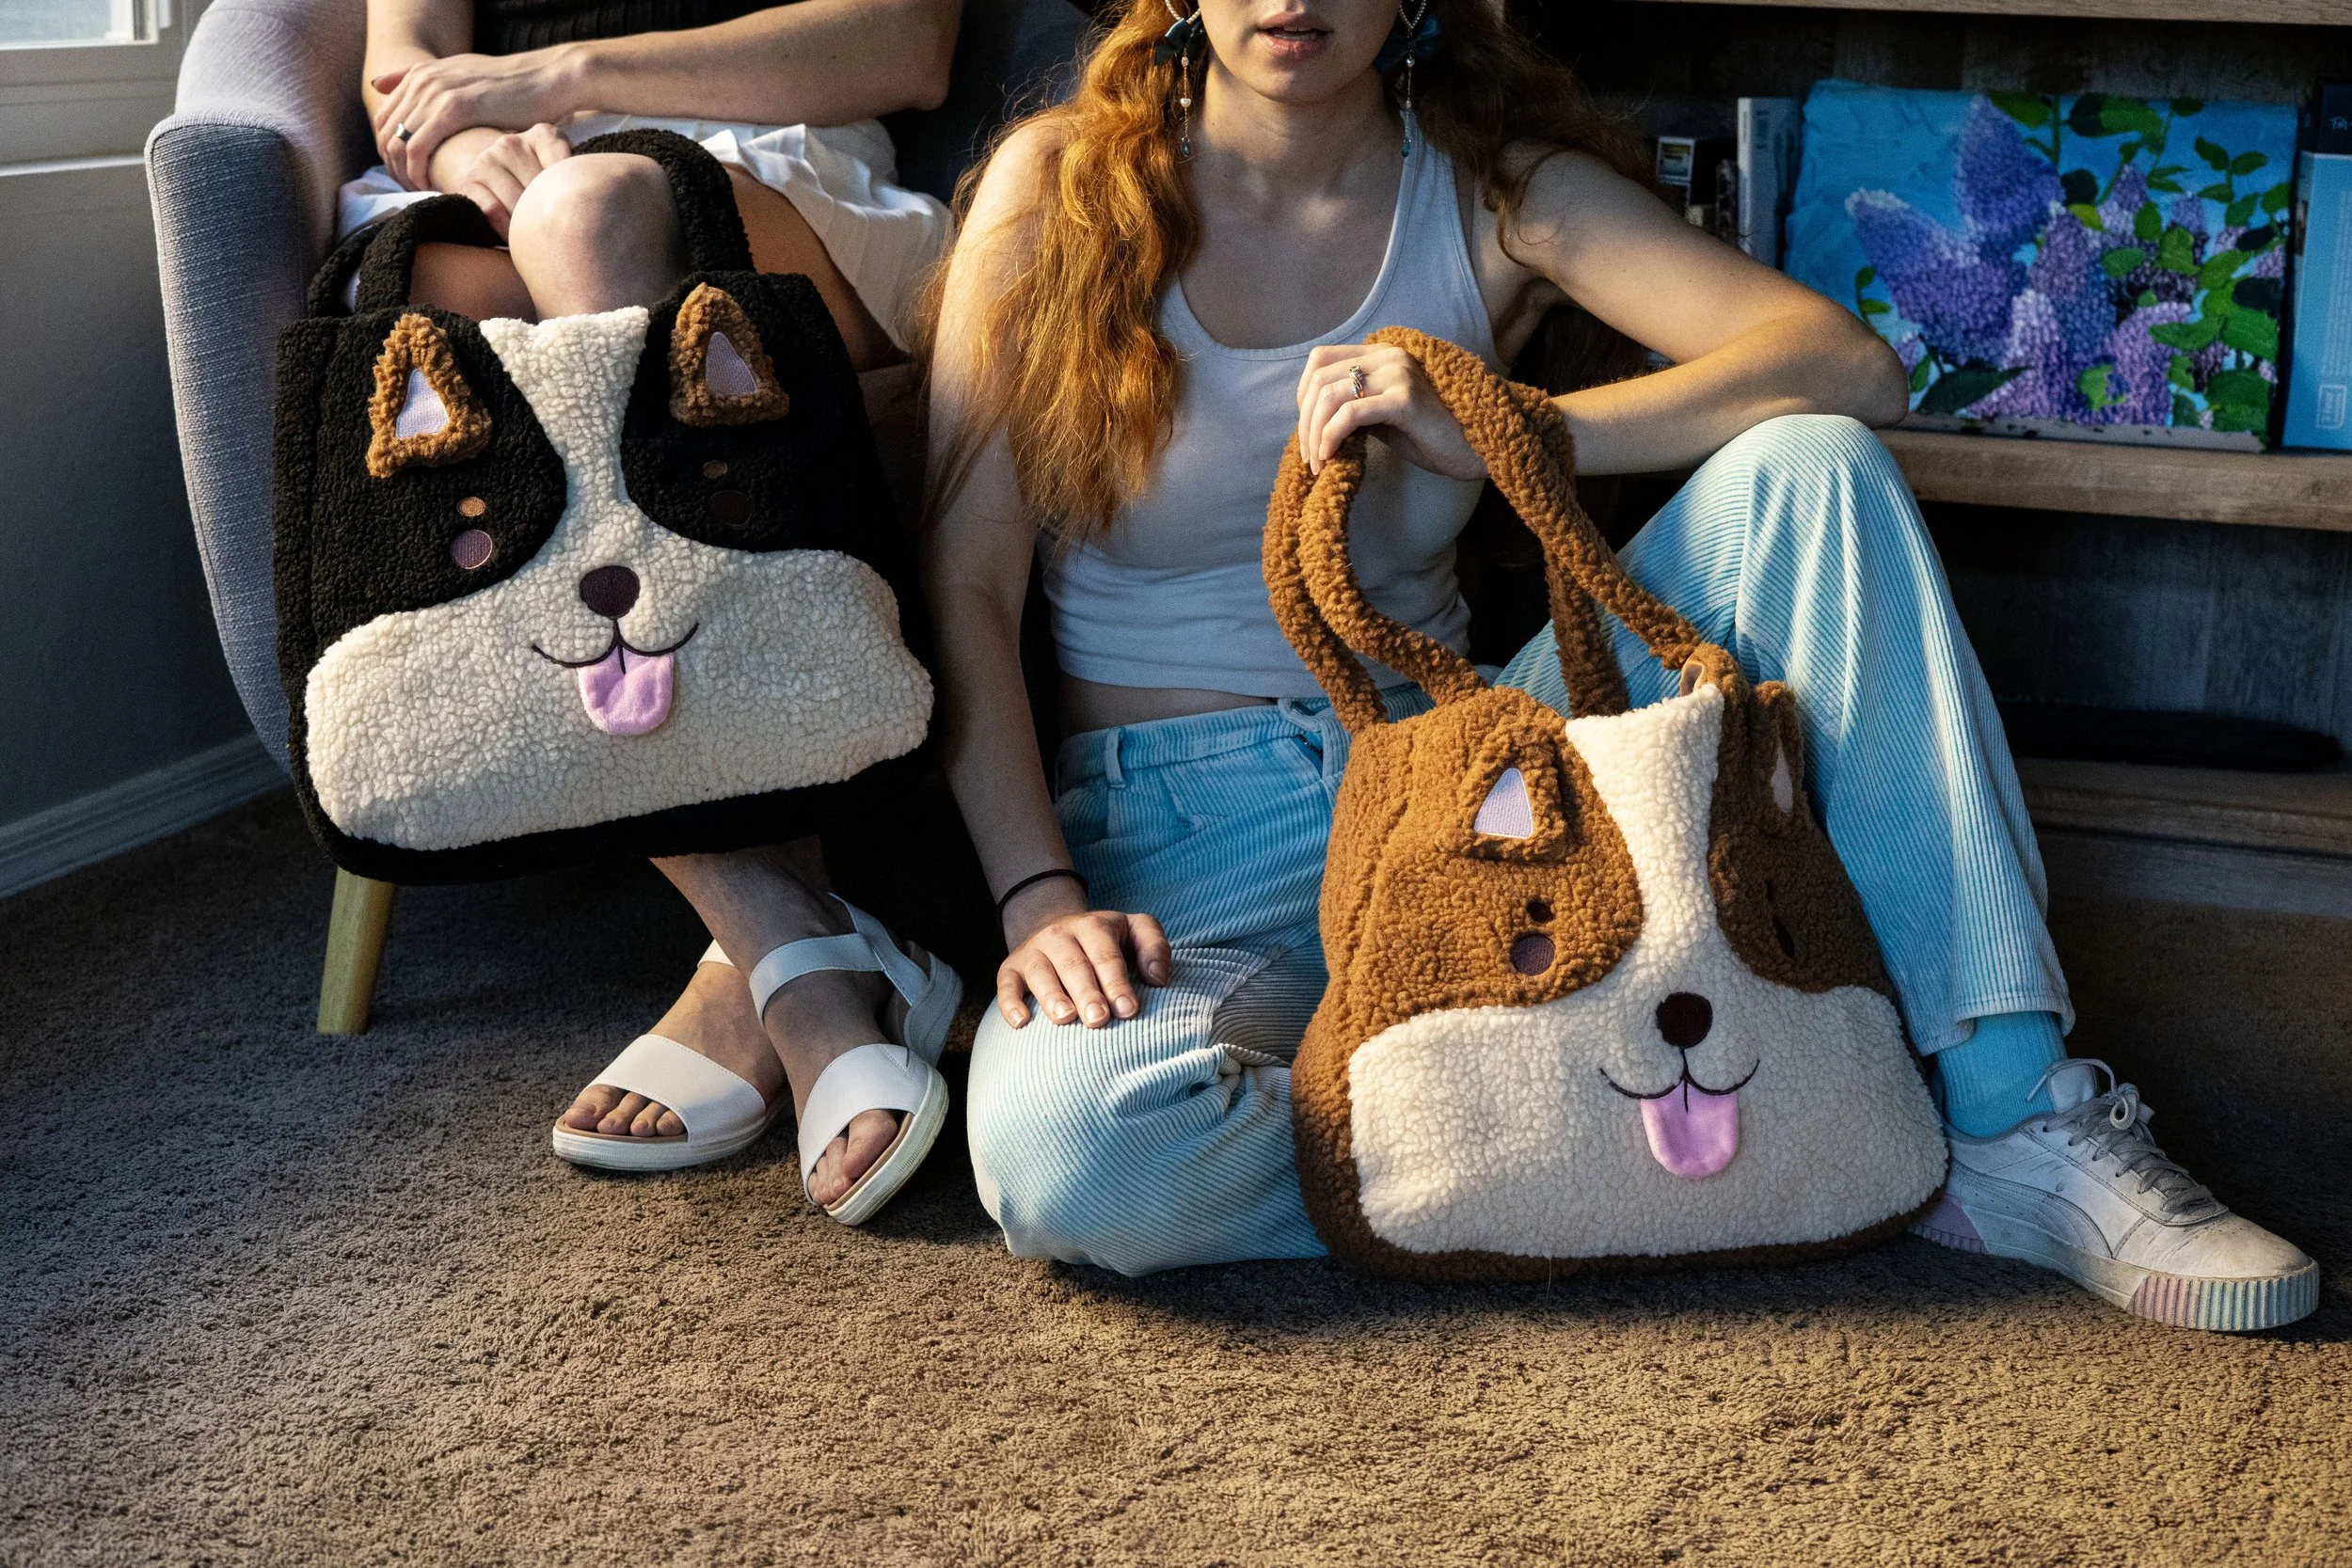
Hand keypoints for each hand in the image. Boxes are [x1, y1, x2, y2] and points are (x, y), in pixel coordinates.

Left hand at [372, 48, 581, 189]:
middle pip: (385, 132)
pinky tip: (432, 186)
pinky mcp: (453, 109)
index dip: (388, 151)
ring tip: (422, 192)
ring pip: (398, 143)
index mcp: (421, 73)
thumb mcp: (466, 76)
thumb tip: (382, 85)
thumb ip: (429, 81)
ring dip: (404, 174)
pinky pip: (418, 148)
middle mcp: (422, 80)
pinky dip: (418, 172)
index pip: (384, 118)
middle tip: (412, 190)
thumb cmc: (514, 86)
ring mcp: (435, 93)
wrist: (547, 79)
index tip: (406, 174)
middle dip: (393, 167)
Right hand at [447, 124, 573, 235]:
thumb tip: (597, 202)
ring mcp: (487, 159)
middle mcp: (512, 143)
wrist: (497, 184)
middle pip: (541, 191)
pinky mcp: (468, 181)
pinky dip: (506, 230)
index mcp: (544, 135)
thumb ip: (578, 182)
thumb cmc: (542, 188)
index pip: (566, 172)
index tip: (575, 214)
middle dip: (550, 217)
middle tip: (557, 234)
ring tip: (536, 236)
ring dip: (528, 228)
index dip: (572, 201)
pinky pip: (493, 211)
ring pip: (518, 204)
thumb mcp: (565, 178)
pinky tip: (513, 236)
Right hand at [995, 882, 1172, 1028]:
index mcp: (1095, 926)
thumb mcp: (1135, 930)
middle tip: (1099, 1019)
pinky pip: (1006, 983)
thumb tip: (1158, 978)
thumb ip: (1155, 947)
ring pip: (1040, 972)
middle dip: (1087, 993)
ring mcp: (1034, 950)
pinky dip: (1010, 1002)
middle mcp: (1061, 935)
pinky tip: (1021, 1022)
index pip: (1107, 956)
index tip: (1128, 1010)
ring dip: (1052, 996)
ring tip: (1066, 1019)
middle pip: (1074, 965)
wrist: (1058, 927)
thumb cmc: (1105, 941)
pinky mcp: (1011, 967)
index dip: (1117, 983)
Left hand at [1295, 343, 1485, 481]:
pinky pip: (1351, 414)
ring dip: (1315, 435)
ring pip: (1330, 396)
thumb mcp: (1382, 418)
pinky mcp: (1404, 399)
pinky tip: (1331, 456)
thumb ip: (1353, 409)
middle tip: (1309, 458)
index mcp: (1381, 354)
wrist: (1474, 450)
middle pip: (1320, 379)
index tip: (1307, 430)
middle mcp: (1388, 356)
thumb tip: (1314, 421)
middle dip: (1305, 423)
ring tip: (1318, 463)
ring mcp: (1397, 374)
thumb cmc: (1430, 438)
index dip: (1303, 394)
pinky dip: (1331, 436)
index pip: (1321, 359)